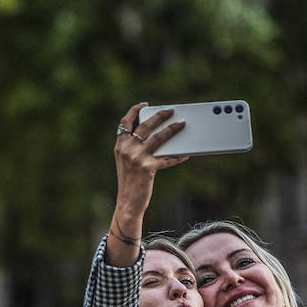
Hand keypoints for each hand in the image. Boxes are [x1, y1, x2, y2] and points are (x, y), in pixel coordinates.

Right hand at [110, 103, 186, 246]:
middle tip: (171, 110)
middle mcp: (126, 149)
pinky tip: (186, 154)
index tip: (145, 104)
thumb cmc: (130, 182)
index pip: (125, 122)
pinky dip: (178, 156)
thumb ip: (135, 147)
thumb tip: (158, 135)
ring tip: (182, 124)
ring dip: (172, 129)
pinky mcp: (147, 168)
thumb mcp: (127, 161)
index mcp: (120, 145)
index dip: (134, 110)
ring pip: (158, 138)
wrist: (127, 203)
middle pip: (145, 125)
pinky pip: (167, 158)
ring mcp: (137, 158)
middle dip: (160, 115)